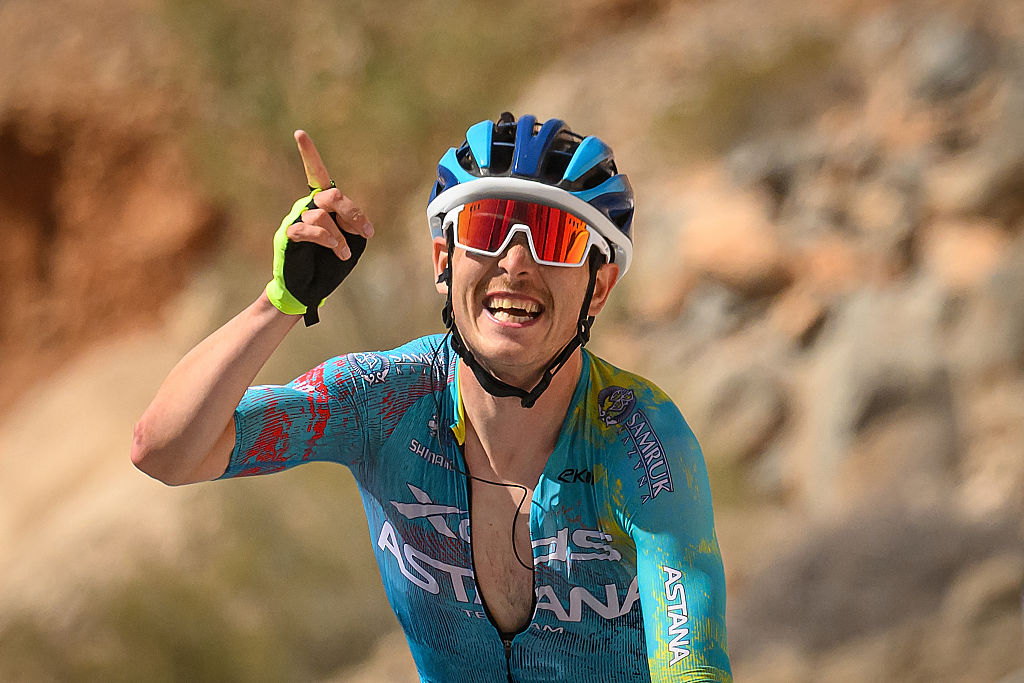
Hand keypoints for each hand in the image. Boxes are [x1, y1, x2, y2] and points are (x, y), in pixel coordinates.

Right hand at [287, 130, 373, 261]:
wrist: (309, 289)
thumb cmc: (329, 263)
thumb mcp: (350, 239)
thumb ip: (351, 222)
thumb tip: (351, 219)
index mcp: (322, 203)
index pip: (315, 173)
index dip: (309, 154)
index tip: (299, 134)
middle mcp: (307, 207)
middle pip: (331, 195)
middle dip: (352, 213)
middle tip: (364, 232)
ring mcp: (295, 220)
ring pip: (321, 215)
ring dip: (339, 236)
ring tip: (344, 252)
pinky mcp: (289, 235)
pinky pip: (307, 229)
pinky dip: (328, 240)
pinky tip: (338, 252)